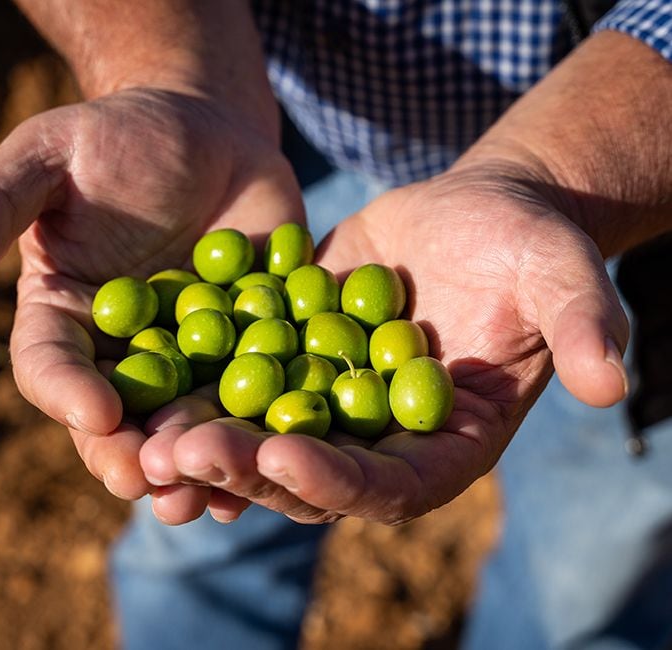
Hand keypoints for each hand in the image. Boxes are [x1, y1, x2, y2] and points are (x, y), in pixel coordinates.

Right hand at [0, 87, 302, 502]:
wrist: (208, 132)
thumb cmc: (119, 137)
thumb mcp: (52, 154)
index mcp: (66, 316)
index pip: (51, 366)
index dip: (67, 393)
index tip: (95, 415)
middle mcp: (123, 351)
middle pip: (120, 418)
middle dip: (133, 453)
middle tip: (152, 480)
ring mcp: (191, 356)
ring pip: (187, 422)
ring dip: (197, 463)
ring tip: (211, 495)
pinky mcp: (250, 348)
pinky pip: (253, 398)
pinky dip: (261, 432)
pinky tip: (274, 462)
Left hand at [139, 164, 628, 524]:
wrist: (471, 216)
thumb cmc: (522, 247)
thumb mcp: (557, 276)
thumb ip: (580, 325)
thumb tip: (608, 379)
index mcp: (442, 445)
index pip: (388, 486)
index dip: (337, 480)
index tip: (282, 460)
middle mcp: (379, 440)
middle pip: (308, 476)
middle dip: (245, 470)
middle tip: (182, 455)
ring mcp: (331, 405)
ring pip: (259, 440)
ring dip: (202, 444)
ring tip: (144, 438)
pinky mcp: (295, 360)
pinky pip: (240, 384)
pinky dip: (194, 390)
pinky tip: (145, 388)